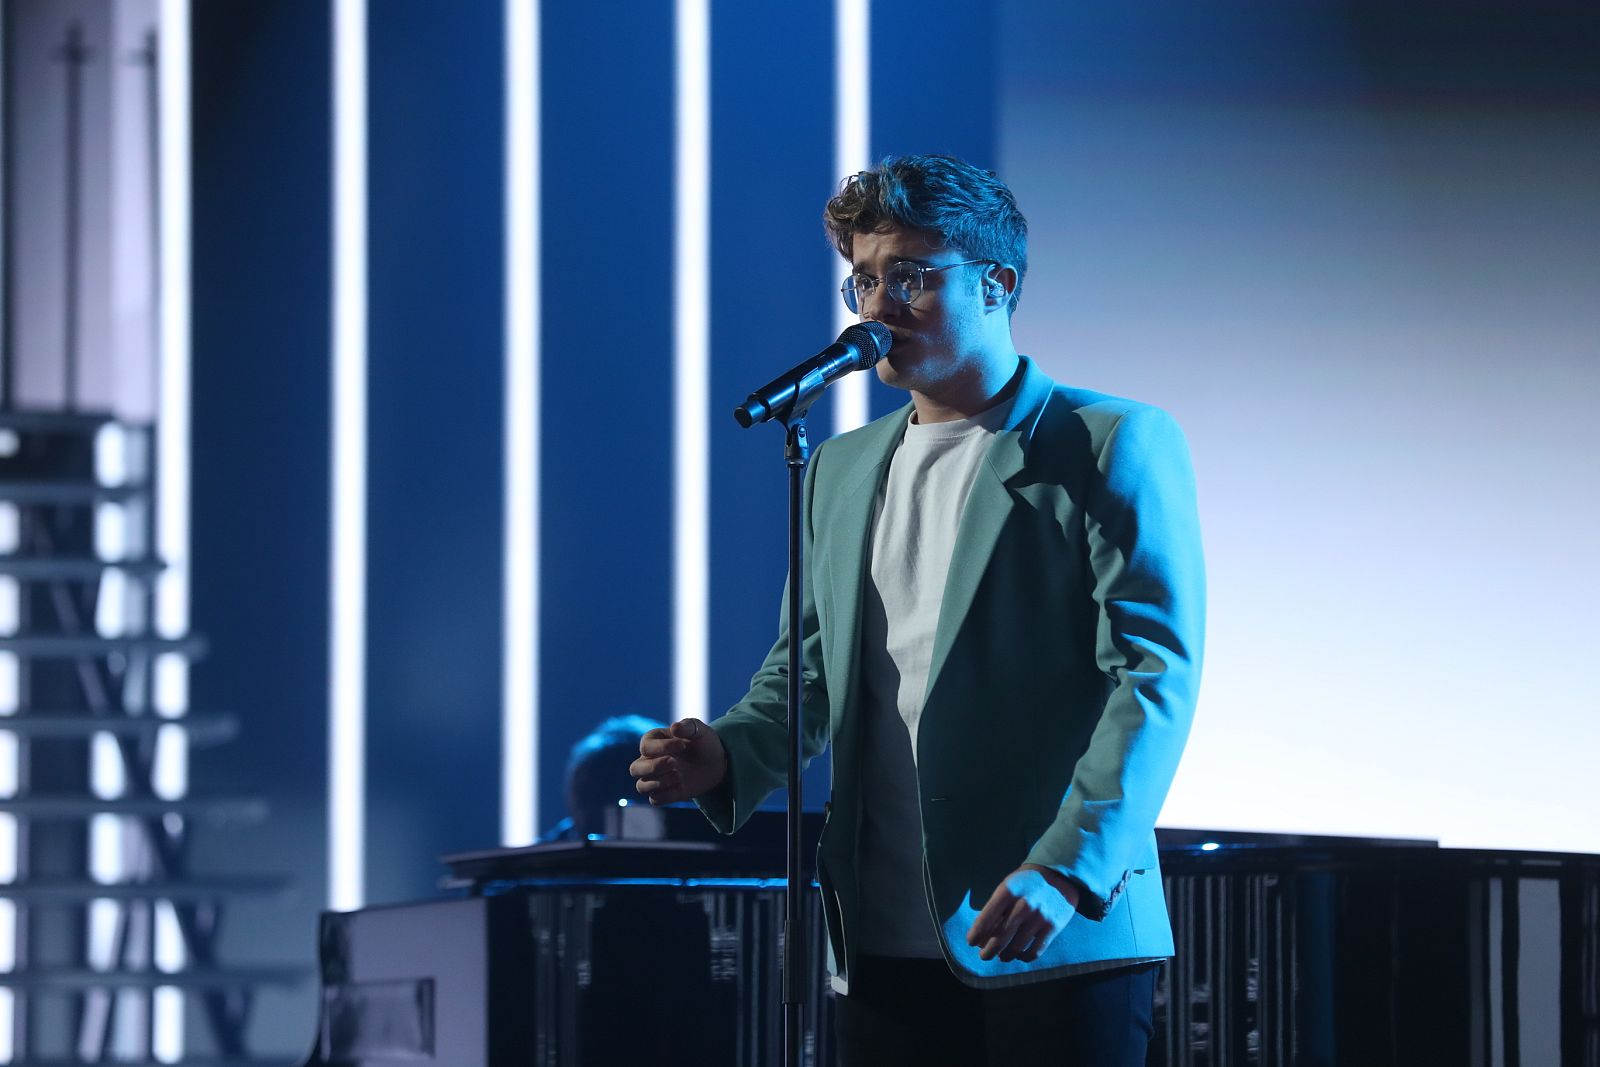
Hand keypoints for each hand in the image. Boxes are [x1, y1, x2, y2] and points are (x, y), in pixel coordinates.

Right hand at [629, 719, 727, 804]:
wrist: (717, 763)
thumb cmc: (704, 743)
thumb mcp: (700, 731)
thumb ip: (688, 726)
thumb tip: (674, 727)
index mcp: (654, 741)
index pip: (645, 746)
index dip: (661, 747)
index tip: (682, 746)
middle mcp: (650, 760)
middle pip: (635, 769)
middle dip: (654, 768)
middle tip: (675, 763)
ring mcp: (656, 778)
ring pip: (641, 786)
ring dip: (658, 783)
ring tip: (679, 776)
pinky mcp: (664, 793)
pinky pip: (655, 799)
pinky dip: (666, 795)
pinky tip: (681, 787)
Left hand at [964, 865, 1079, 962]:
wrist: (1059, 877)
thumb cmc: (1026, 884)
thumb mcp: (1008, 887)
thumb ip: (996, 908)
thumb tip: (982, 935)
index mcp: (1008, 891)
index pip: (986, 919)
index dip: (976, 934)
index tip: (971, 942)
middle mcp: (1023, 905)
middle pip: (1000, 937)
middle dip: (988, 951)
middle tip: (984, 955)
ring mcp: (1039, 917)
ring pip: (1016, 948)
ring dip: (1005, 956)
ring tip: (1001, 956)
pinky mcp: (1052, 927)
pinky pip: (1034, 951)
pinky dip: (1024, 957)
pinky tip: (1019, 955)